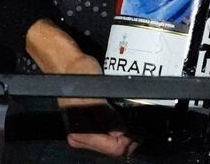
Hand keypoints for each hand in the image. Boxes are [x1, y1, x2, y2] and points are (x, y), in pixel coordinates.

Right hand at [25, 19, 136, 158]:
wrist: (69, 61)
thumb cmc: (77, 74)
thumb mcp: (95, 94)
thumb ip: (106, 116)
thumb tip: (120, 131)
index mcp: (80, 133)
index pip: (113, 148)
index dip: (130, 141)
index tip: (140, 130)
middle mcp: (82, 135)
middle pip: (114, 148)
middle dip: (129, 138)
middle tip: (139, 124)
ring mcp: (87, 130)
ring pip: (114, 141)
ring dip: (126, 132)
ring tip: (133, 118)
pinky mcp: (92, 123)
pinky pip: (111, 132)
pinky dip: (121, 126)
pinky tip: (125, 116)